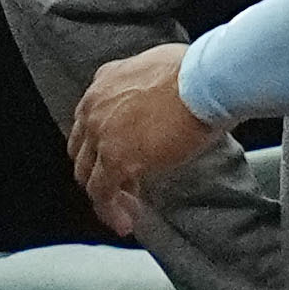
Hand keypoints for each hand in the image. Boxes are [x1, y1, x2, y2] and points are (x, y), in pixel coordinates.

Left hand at [62, 41, 226, 231]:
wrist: (205, 80)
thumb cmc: (198, 72)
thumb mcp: (160, 67)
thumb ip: (147, 87)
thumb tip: (161, 99)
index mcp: (104, 82)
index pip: (90, 120)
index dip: (102, 143)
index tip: (119, 157)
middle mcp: (94, 106)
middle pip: (82, 149)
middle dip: (98, 170)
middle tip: (122, 186)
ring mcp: (101, 134)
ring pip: (88, 175)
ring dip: (104, 195)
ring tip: (124, 211)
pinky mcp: (116, 159)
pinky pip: (102, 194)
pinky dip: (110, 211)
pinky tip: (125, 223)